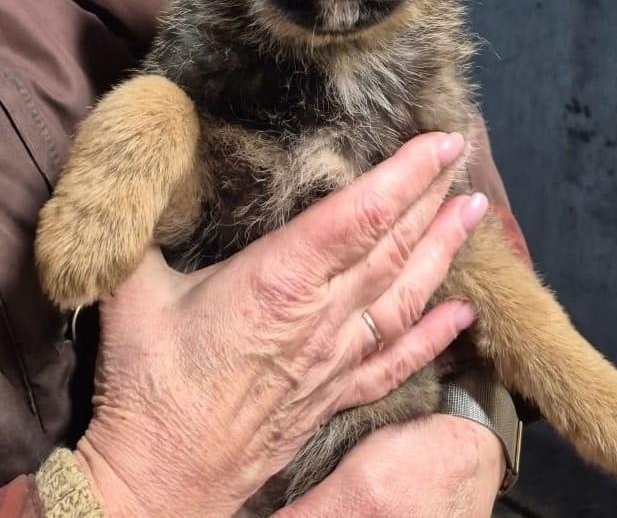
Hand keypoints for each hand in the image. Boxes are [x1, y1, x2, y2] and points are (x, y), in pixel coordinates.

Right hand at [73, 132, 488, 515]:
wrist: (161, 479)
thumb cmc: (148, 382)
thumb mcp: (135, 292)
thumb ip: (146, 231)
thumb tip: (149, 178)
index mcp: (279, 278)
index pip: (361, 214)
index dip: (407, 174)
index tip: (441, 142)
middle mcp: (322, 314)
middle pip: (394, 245)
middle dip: (433, 197)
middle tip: (463, 158)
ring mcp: (337, 357)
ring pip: (407, 295)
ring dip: (444, 251)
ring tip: (475, 213)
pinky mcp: (337, 394)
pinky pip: (399, 360)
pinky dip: (435, 336)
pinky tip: (463, 314)